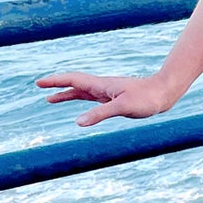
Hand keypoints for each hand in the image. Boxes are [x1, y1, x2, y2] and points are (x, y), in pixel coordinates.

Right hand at [35, 71, 176, 128]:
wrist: (163, 93)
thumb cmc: (146, 98)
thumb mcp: (122, 107)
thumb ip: (100, 114)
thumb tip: (78, 122)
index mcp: (101, 85)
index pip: (73, 80)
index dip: (56, 81)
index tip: (40, 83)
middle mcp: (102, 87)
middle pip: (74, 83)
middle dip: (56, 85)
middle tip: (40, 86)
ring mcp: (107, 93)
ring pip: (81, 92)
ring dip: (65, 94)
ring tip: (50, 99)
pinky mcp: (114, 99)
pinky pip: (91, 99)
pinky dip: (81, 101)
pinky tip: (79, 108)